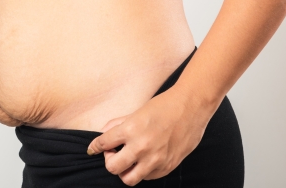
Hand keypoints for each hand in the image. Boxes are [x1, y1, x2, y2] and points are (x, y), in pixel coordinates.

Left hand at [86, 87, 216, 185]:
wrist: (191, 107)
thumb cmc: (164, 106)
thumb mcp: (136, 112)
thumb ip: (118, 124)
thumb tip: (104, 133)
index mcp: (131, 129)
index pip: (103, 143)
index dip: (95, 147)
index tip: (93, 148)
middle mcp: (141, 147)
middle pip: (112, 168)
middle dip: (109, 160)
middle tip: (114, 152)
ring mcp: (155, 159)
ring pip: (129, 179)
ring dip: (125, 170)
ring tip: (129, 159)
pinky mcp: (167, 166)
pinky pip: (147, 177)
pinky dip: (142, 170)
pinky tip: (144, 159)